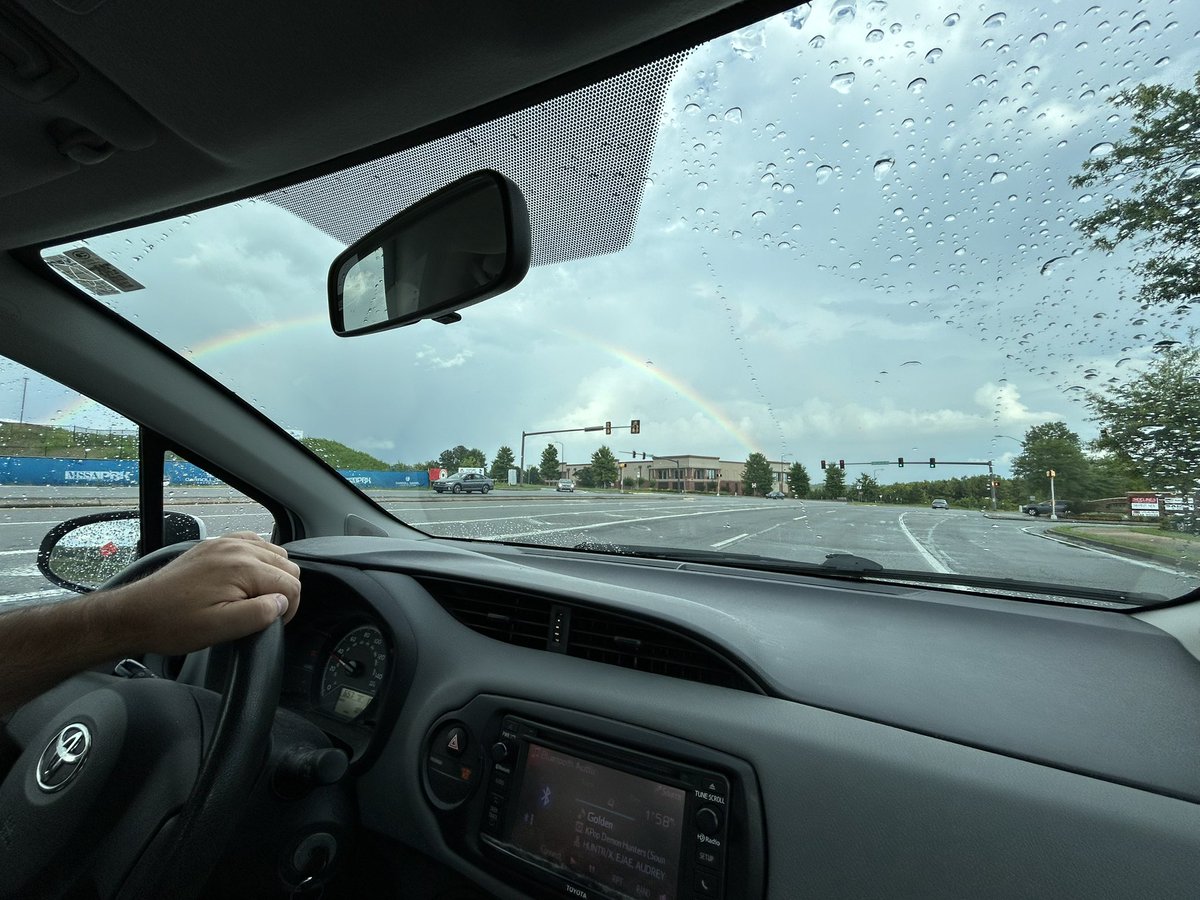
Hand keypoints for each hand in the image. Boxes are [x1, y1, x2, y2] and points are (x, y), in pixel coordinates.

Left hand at [105, 532, 301, 655]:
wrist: (136, 613)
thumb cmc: (173, 623)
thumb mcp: (220, 628)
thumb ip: (259, 614)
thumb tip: (282, 603)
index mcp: (241, 568)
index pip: (291, 583)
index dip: (290, 608)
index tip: (275, 623)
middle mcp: (236, 548)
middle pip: (286, 564)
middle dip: (284, 590)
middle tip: (266, 613)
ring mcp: (224, 543)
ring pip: (273, 552)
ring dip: (273, 575)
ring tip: (256, 598)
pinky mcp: (214, 545)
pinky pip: (253, 543)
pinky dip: (259, 559)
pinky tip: (247, 579)